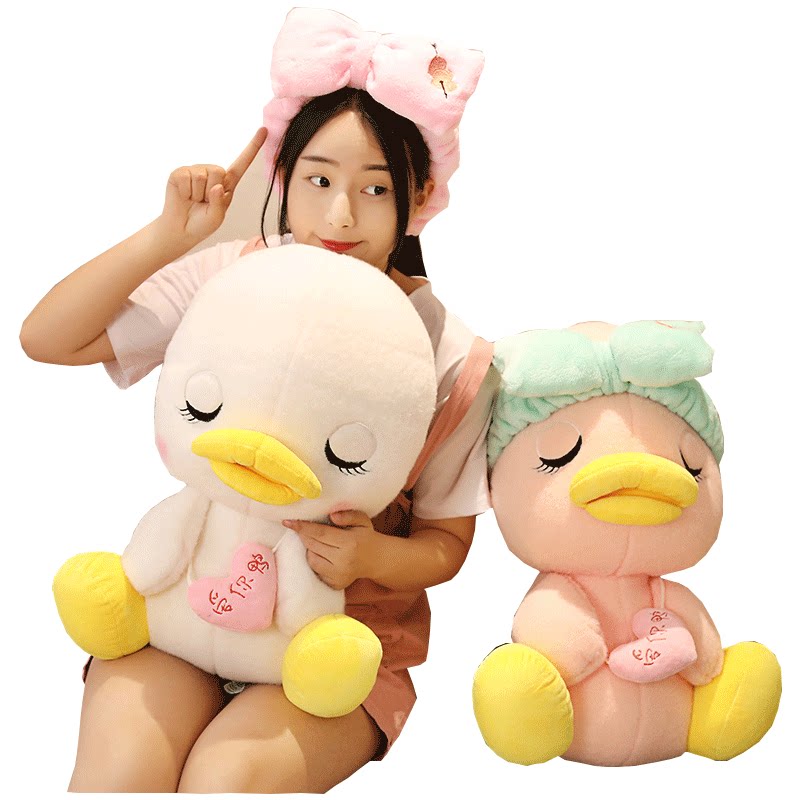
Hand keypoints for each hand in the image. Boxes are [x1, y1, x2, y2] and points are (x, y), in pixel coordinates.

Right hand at [158, 127, 267, 245]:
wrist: (181, 229)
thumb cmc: (202, 223)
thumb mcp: (217, 217)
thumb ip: (220, 203)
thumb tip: (217, 186)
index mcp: (227, 183)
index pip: (242, 163)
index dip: (253, 147)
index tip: (264, 130)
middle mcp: (212, 173)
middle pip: (218, 171)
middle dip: (210, 192)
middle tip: (203, 202)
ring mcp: (195, 171)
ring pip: (201, 177)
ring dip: (197, 195)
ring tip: (193, 201)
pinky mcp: (179, 173)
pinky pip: (185, 179)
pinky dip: (185, 192)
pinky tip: (184, 197)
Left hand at [283, 511, 379, 589]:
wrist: (376, 560)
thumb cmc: (365, 537)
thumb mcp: (362, 520)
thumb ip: (348, 515)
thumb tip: (331, 515)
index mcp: (349, 543)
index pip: (320, 534)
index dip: (302, 527)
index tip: (288, 521)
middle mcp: (342, 562)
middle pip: (313, 546)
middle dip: (304, 535)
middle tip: (301, 527)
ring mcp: (338, 576)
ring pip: (311, 559)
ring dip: (310, 548)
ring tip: (318, 542)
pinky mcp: (334, 584)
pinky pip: (316, 570)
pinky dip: (315, 560)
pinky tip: (322, 554)